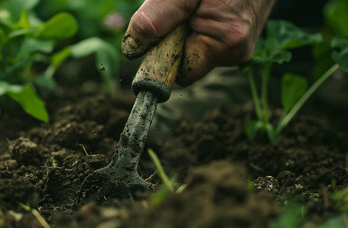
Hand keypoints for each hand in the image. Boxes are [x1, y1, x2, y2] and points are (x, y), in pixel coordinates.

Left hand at [122, 0, 274, 85]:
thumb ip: (159, 17)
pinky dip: (202, 32)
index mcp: (224, 40)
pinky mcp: (241, 45)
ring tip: (200, 8)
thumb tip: (132, 48)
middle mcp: (235, 52)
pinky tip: (210, 11)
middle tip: (183, 12)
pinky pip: (209, 47)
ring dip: (189, 35)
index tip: (162, 36)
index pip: (181, 72)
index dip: (166, 55)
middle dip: (178, 41)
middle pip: (188, 64)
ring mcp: (240, 50)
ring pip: (197, 55)